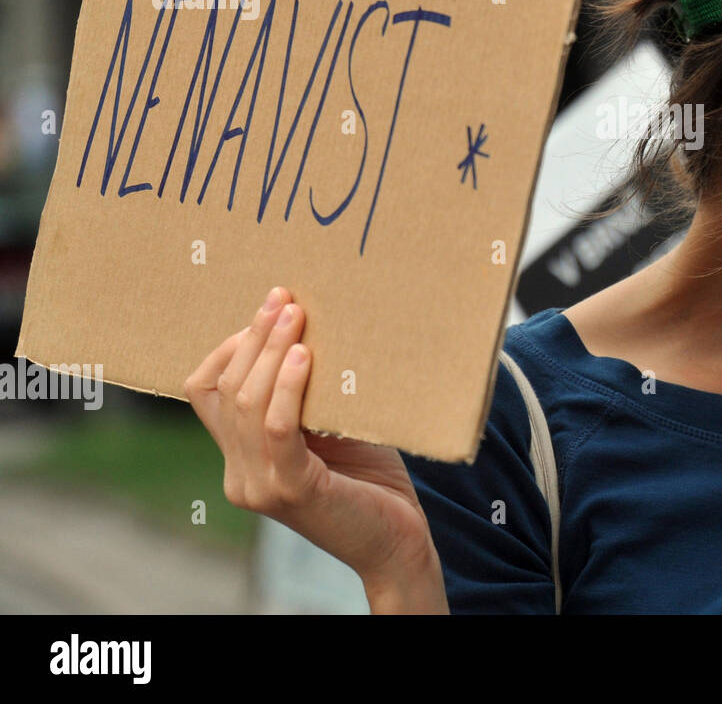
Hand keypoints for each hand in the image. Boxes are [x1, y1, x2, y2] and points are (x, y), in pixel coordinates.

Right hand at [185, 286, 447, 610]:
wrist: (398, 541)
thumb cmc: (371, 480)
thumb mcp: (331, 427)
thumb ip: (309, 394)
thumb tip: (307, 328)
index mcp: (239, 457)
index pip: (206, 392)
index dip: (230, 347)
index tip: (268, 309)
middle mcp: (238, 474)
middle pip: (227, 390)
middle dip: (255, 336)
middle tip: (284, 298)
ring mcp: (258, 486)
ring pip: (247, 404)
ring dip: (271, 351)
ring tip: (297, 315)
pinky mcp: (291, 491)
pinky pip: (278, 430)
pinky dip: (287, 390)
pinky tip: (304, 358)